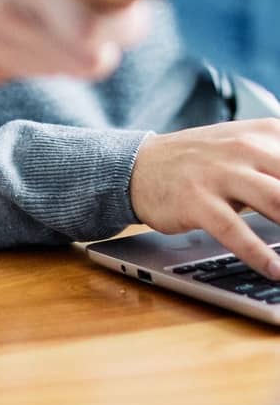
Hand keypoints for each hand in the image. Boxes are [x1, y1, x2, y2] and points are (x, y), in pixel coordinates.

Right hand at [129, 122, 279, 281]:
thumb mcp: (246, 149)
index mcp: (264, 134)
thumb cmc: (203, 163)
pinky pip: (234, 231)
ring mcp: (218, 174)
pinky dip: (259, 255)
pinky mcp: (196, 200)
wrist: (138, 166)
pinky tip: (276, 270)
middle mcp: (243, 148)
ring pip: (275, 203)